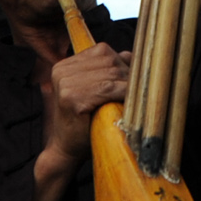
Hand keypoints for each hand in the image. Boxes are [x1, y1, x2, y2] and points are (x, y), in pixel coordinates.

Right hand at [41, 41, 130, 176]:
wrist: (67, 149)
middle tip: (140, 88)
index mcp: (64, 65)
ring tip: (136, 95)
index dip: (122, 62)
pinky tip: (129, 101)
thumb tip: (130, 55)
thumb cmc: (86, 121)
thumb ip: (107, 71)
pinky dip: (123, 93)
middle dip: (128, 73)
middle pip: (108, 60)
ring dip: (128, 84)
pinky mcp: (71, 98)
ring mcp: (64, 83)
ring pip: (111, 73)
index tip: (135, 77)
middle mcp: (61, 70)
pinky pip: (107, 88)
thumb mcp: (95, 90)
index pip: (102, 51)